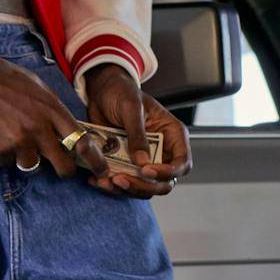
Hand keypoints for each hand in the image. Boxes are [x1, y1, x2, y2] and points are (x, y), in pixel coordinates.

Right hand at [0, 42, 113, 180]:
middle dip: (63, 170)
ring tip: (10, 137)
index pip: (82, 140)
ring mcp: (20, 140)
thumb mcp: (35, 85)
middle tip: (59, 168)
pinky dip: (1, 154)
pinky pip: (7, 162)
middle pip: (63, 165)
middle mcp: (40, 127)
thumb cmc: (0, 76)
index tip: (100, 168)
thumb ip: (51, 108)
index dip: (94, 158)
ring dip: (24, 157)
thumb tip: (64, 127)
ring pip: (32, 166)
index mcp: (52, 109)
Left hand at [81, 64, 191, 197]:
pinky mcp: (126, 164)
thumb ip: (138, 134)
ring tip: (105, 181)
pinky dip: (111, 186)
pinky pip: (124, 183)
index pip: (182, 163)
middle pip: (164, 183)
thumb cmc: (122, 92)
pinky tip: (96, 181)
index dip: (168, 172)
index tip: (146, 170)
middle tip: (121, 179)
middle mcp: (162, 151)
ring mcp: (144, 161)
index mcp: (172, 135)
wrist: (101, 91)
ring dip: (126, 189)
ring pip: (144, 187)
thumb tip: (142, 163)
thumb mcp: (131, 108)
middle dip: (144, 186)